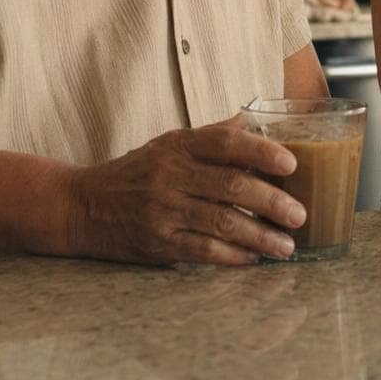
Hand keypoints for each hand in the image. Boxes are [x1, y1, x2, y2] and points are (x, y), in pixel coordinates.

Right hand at [66, 116, 307, 264]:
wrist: (81, 207)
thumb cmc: (136, 172)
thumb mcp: (169, 144)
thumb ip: (211, 136)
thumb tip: (255, 120)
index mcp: (178, 145)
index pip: (225, 143)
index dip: (261, 152)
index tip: (291, 164)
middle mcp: (170, 174)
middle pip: (230, 185)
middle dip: (271, 202)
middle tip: (300, 214)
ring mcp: (162, 210)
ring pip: (221, 222)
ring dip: (260, 236)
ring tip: (287, 245)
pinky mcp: (157, 243)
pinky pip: (202, 250)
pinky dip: (232, 256)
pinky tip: (254, 259)